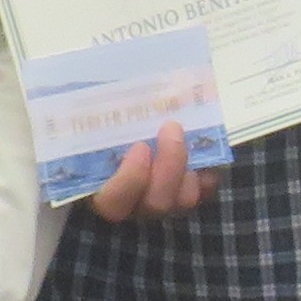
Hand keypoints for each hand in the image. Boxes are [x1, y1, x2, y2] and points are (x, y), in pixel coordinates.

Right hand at [86, 121, 216, 222]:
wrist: (127, 128)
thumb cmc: (99, 126)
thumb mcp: (92, 117)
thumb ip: (96, 115)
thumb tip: (98, 96)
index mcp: (100, 191)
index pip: (114, 202)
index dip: (130, 179)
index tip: (140, 146)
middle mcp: (133, 205)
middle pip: (156, 203)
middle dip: (169, 165)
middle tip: (171, 127)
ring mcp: (162, 203)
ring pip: (183, 201)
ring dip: (188, 165)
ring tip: (185, 132)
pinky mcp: (185, 195)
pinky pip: (204, 193)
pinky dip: (208, 171)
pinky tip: (203, 145)